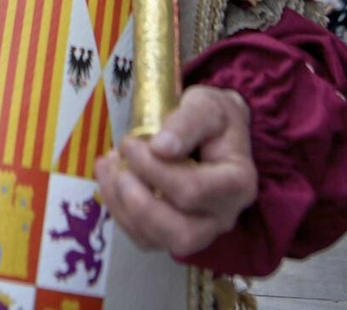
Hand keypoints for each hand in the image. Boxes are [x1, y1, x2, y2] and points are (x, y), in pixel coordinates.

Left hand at [94, 85, 256, 257]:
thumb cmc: (214, 118)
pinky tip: (111, 180)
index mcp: (237, 185)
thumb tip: (160, 148)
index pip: (193, 191)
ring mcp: (199, 230)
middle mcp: (222, 217)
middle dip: (140, 202)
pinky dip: (119, 211)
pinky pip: (143, 237)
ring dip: (123, 207)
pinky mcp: (174, 233)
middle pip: (181, 232)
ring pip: (158, 240)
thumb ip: (187, 123)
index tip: (129, 143)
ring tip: (109, 168)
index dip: (154, 170)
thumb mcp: (207, 106)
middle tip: (118, 166)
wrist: (214, 131)